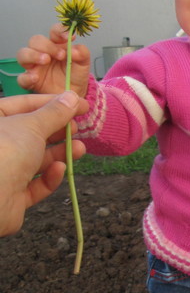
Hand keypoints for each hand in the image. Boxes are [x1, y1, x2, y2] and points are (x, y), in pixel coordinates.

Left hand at [0, 92, 88, 235]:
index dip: (54, 103)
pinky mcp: (12, 196)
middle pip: (31, 133)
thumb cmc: (4, 152)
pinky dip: (49, 177)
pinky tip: (60, 170)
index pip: (24, 104)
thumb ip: (55, 112)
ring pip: (35, 160)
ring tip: (80, 149)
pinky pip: (34, 184)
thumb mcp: (33, 125)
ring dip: (59, 154)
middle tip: (78, 128)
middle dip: (57, 131)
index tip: (80, 104)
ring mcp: (3, 171)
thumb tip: (72, 97)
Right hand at [16, 23, 90, 97]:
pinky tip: (35, 78)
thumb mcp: (83, 64)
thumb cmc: (75, 75)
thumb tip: (74, 50)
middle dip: (47, 45)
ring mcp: (34, 66)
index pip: (54, 32)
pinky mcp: (30, 81)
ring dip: (33, 55)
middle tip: (61, 55)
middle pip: (36, 41)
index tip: (69, 37)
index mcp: (56, 45)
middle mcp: (42, 53)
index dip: (59, 31)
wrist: (74, 95)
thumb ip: (82, 54)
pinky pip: (22, 78)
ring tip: (46, 60)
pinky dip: (26, 77)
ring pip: (22, 54)